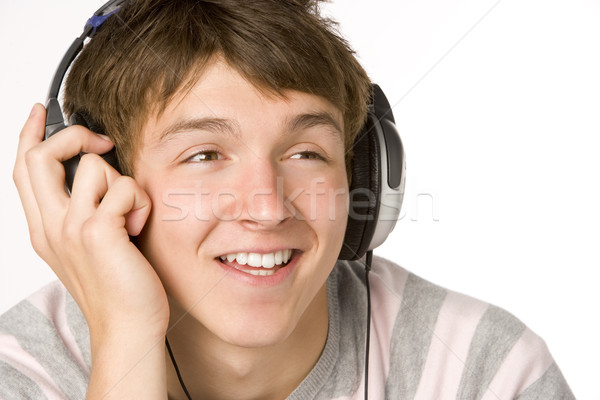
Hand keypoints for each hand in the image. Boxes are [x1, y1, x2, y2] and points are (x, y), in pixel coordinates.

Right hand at [13, 104, 168, 397]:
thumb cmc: (119, 287)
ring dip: (124, 184)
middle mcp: (50, 226)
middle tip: (101, 140)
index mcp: (45, 228)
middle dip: (73, 136)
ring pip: (95, 167)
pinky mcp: (97, 232)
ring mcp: (70, 228)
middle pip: (40, 157)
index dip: (29, 134)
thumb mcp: (91, 246)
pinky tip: (140, 228)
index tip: (38, 110)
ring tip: (132, 217)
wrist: (128, 327)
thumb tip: (102, 174)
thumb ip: (86, 211)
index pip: (23, 170)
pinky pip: (124, 187)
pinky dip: (140, 202)